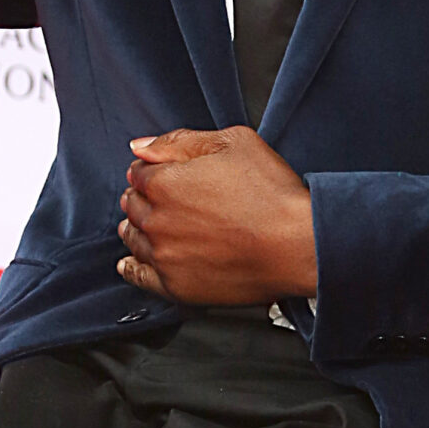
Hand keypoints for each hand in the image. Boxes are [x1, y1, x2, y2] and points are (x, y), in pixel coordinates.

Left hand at [117, 128, 318, 305]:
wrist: (297, 245)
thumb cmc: (273, 194)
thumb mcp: (234, 143)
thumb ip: (180, 141)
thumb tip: (141, 147)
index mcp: (165, 182)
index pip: (139, 172)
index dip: (150, 169)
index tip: (159, 173)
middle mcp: (157, 220)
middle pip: (134, 205)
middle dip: (143, 197)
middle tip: (157, 198)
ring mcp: (164, 256)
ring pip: (134, 239)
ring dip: (136, 228)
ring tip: (147, 226)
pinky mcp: (176, 286)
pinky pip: (139, 277)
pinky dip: (132, 267)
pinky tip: (131, 263)